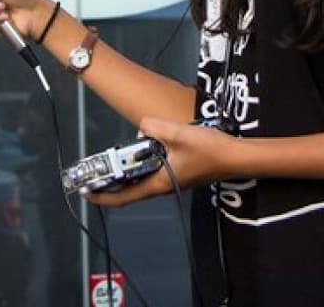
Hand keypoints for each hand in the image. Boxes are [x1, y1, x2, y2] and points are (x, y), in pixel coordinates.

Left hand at [85, 117, 236, 208]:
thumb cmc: (210, 150)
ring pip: (143, 176)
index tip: (86, 191)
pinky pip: (155, 168)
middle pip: (131, 187)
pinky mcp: (178, 171)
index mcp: (159, 183)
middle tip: (96, 169)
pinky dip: (144, 160)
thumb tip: (142, 126)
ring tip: (116, 156)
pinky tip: (145, 144)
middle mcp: (163, 185)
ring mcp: (171, 179)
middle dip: (112, 179)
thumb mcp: (178, 134)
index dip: (103, 196)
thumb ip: (154, 127)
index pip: (125, 196)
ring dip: (129, 167)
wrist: (237, 157)